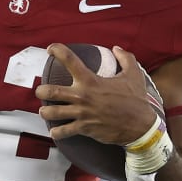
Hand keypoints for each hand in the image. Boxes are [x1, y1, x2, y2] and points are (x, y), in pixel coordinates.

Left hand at [36, 43, 165, 149]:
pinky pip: (63, 132)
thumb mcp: (134, 75)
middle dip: (41, 91)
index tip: (50, 49)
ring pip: (52, 113)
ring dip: (45, 112)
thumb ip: (126, 58)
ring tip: (45, 112)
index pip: (69, 60)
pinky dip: (56, 132)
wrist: (140, 126)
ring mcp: (82, 113)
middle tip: (41, 91)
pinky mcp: (84, 128)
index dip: (57, 51)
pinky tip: (55, 131)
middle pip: (51, 92)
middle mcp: (82, 96)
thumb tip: (116, 48)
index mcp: (91, 80)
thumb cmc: (136, 100)